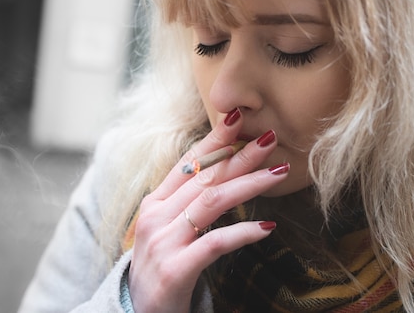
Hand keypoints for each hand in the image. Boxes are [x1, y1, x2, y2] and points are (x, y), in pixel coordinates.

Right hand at [128, 109, 289, 312]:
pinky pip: (215, 242)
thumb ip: (187, 203)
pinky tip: (267, 226)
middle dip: (241, 155)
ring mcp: (164, 241)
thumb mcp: (166, 228)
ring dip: (249, 184)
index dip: (214, 139)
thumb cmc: (158, 267)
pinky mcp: (176, 268)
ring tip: (278, 173)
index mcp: (155, 202)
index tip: (238, 119)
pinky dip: (243, 232)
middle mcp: (156, 216)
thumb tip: (222, 175)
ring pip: (212, 201)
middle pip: (205, 177)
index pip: (188, 162)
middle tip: (270, 139)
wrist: (135, 312)